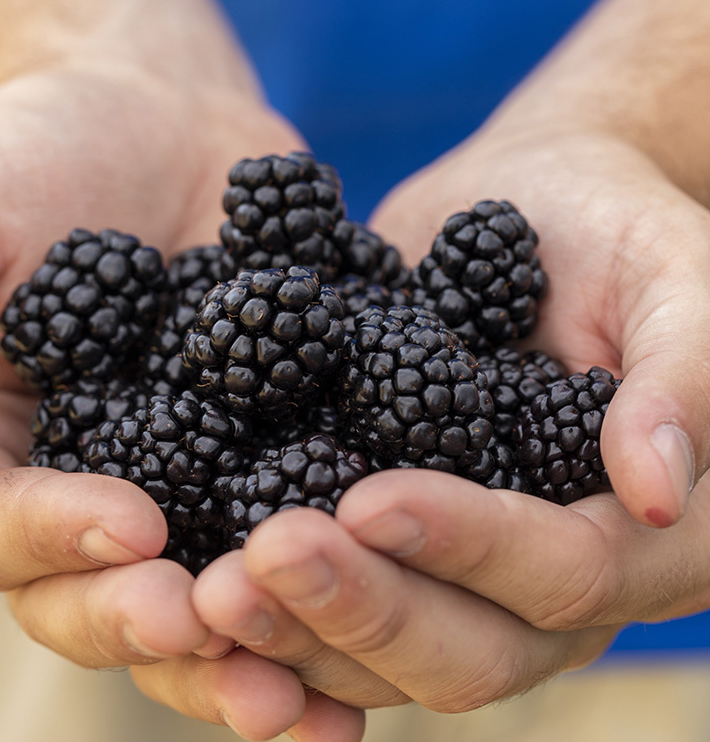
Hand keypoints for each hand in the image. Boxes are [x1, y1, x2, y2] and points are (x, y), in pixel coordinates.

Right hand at [0, 61, 370, 739]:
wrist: (152, 118)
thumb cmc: (30, 156)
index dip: (54, 540)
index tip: (133, 528)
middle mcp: (87, 487)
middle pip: (100, 596)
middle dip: (159, 629)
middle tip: (223, 640)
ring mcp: (183, 478)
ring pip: (202, 591)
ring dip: (252, 646)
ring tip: (307, 693)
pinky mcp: (265, 448)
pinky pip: (291, 521)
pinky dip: (335, 573)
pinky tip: (387, 605)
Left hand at [192, 126, 709, 726]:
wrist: (532, 209)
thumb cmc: (616, 230)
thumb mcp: (677, 280)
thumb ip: (684, 378)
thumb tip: (661, 490)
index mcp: (633, 531)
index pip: (564, 575)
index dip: (471, 548)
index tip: (371, 499)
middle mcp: (540, 576)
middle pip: (465, 649)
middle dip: (362, 609)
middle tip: (258, 564)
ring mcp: (456, 566)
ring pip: (384, 648)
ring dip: (295, 628)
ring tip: (207, 587)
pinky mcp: (384, 533)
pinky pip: (334, 593)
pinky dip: (271, 604)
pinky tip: (195, 573)